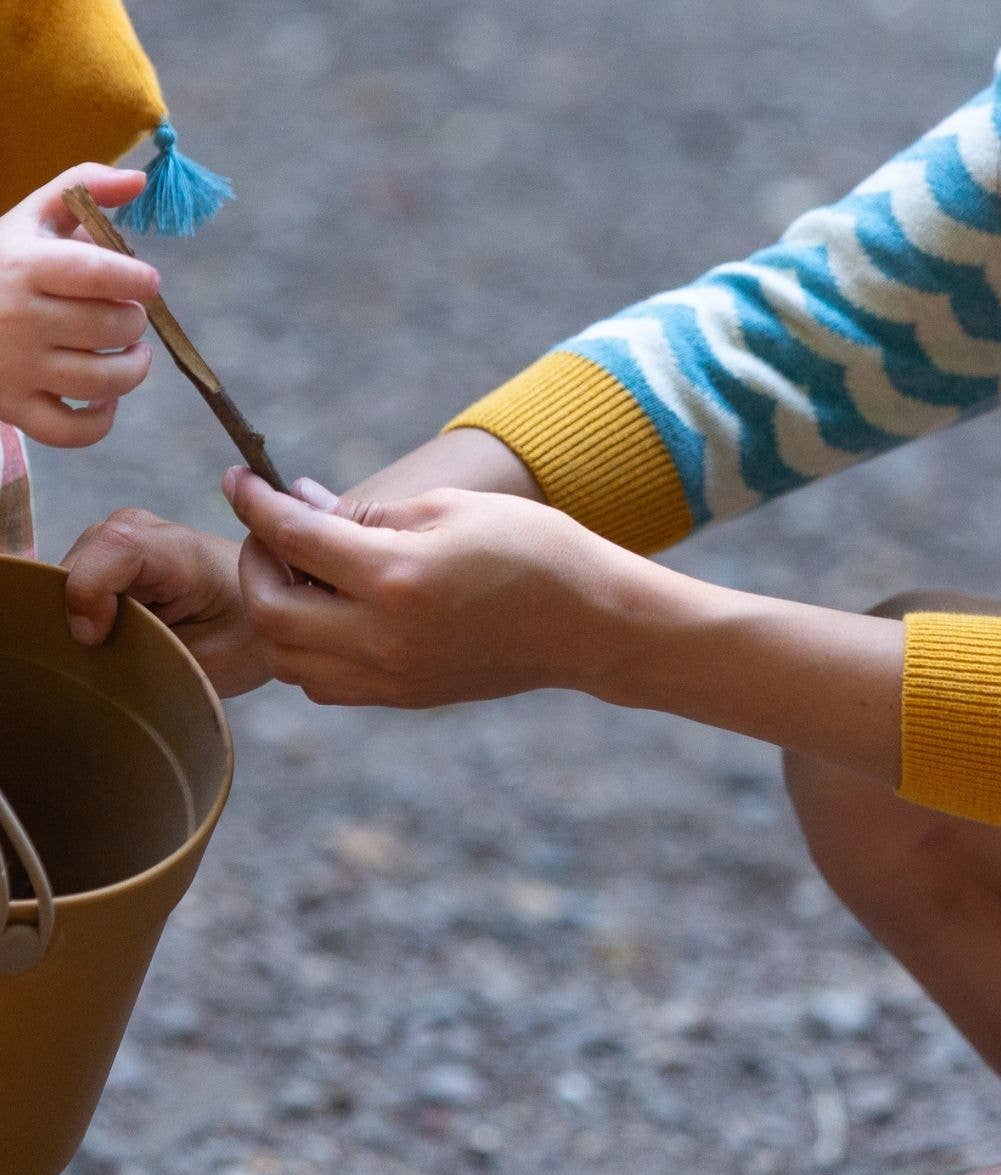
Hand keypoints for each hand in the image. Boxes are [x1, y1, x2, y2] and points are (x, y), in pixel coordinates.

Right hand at [0, 164, 157, 445]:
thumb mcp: (29, 217)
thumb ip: (81, 187)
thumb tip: (140, 180)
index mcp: (26, 267)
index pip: (103, 273)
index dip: (139, 278)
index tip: (145, 281)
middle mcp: (18, 319)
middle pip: (114, 326)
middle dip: (133, 319)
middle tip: (123, 314)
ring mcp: (13, 369)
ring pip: (104, 380)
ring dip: (132, 368)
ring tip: (129, 351)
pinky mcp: (11, 409)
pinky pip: (74, 432)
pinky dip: (101, 420)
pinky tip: (102, 396)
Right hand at [62, 508, 273, 696]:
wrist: (280, 613)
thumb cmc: (248, 640)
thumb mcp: (204, 662)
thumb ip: (146, 652)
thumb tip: (83, 653)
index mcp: (188, 555)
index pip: (118, 544)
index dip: (88, 589)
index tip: (95, 637)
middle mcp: (160, 534)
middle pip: (88, 550)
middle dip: (74, 601)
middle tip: (94, 647)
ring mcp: (142, 539)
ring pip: (80, 558)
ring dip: (77, 602)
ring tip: (101, 639)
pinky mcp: (131, 553)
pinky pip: (87, 567)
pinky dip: (83, 599)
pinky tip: (101, 628)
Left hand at [225, 469, 644, 707]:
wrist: (591, 622)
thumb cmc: (534, 548)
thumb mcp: (453, 508)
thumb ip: (371, 512)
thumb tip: (304, 506)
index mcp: (397, 575)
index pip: (296, 536)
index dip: (255, 502)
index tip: (235, 477)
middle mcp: (382, 635)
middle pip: (271, 608)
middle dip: (257, 561)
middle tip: (272, 529)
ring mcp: (390, 675)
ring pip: (287, 656)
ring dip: (275, 610)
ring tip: (301, 571)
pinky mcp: (401, 697)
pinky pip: (321, 682)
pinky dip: (303, 648)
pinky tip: (330, 613)